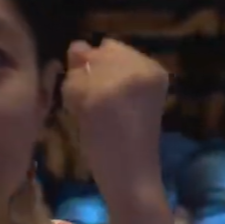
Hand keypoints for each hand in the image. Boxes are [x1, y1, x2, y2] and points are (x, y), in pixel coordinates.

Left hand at [62, 38, 169, 198]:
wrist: (133, 177)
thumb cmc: (130, 141)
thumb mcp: (129, 96)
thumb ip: (105, 68)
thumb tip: (75, 46)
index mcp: (154, 68)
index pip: (112, 46)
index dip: (101, 69)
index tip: (110, 97)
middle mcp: (141, 68)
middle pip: (95, 53)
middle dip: (88, 76)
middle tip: (99, 108)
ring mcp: (119, 81)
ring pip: (80, 68)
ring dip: (78, 89)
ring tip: (93, 114)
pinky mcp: (98, 97)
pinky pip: (70, 85)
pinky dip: (70, 101)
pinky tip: (84, 119)